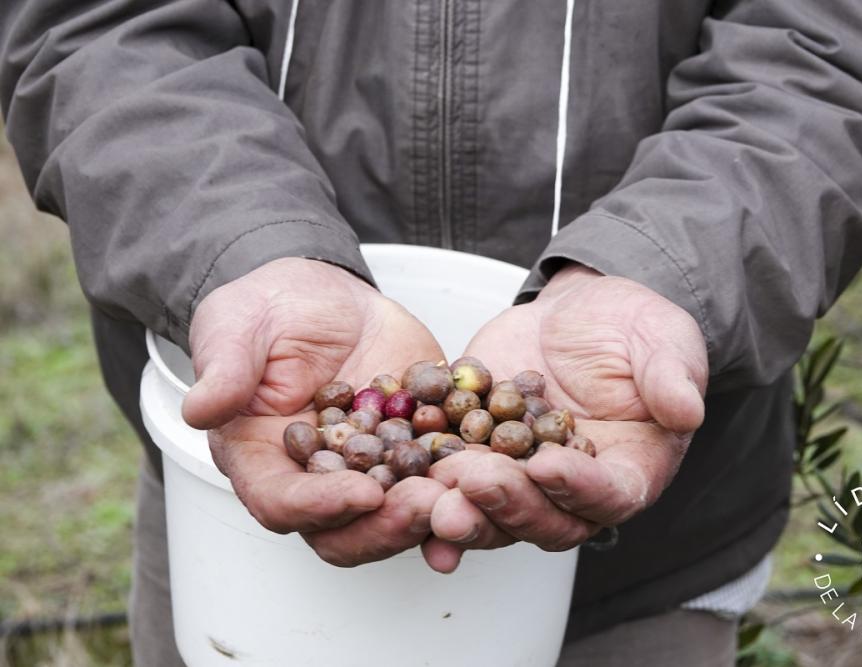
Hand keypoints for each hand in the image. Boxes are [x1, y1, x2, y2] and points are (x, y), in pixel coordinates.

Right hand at [182, 258, 450, 565]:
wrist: (322, 297)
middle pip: (348, 529)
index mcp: (262, 462)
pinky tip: (502, 471)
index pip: (283, 503)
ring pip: (402, 513)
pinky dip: (472, 480)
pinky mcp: (416, 449)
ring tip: (471, 495)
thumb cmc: (266, 311)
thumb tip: (201, 409)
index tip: (362, 492)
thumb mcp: (236, 326)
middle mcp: (318, 480)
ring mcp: (371, 470)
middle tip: (428, 505)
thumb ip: (225, 369)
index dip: (320, 505)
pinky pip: (445, 475)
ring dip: (438, 513)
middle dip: (389, 525)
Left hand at [423, 265, 707, 571]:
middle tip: (471, 484)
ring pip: (489, 512)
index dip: (578, 486)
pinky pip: (447, 478)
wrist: (578, 313)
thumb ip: (673, 376)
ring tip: (429, 496)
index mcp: (626, 472)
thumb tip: (687, 410)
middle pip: (541, 518)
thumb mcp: (662, 339)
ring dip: (459, 509)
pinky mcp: (475, 455)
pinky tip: (392, 481)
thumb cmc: (631, 327)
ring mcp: (519, 478)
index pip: (607, 494)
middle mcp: (571, 489)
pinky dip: (421, 485)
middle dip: (505, 505)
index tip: (548, 466)